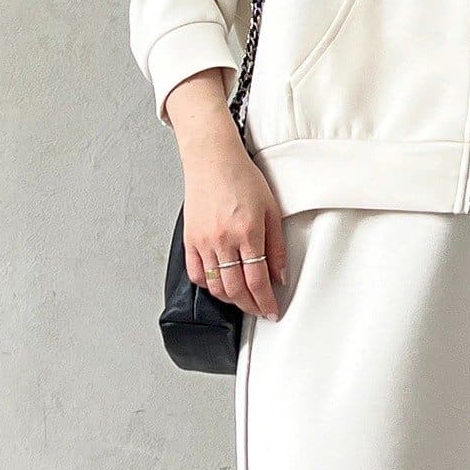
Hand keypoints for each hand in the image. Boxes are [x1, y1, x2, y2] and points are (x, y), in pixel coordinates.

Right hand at [181, 132, 286, 320]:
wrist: (212, 158)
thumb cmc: (241, 178)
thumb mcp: (272, 210)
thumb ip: (277, 247)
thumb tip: (279, 276)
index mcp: (247, 232)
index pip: (257, 281)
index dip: (266, 302)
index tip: (271, 311)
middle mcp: (223, 240)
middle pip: (236, 290)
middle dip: (250, 306)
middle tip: (259, 310)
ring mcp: (203, 242)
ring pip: (216, 286)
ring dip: (231, 299)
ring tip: (242, 299)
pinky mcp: (190, 240)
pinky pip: (197, 274)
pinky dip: (209, 286)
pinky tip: (220, 284)